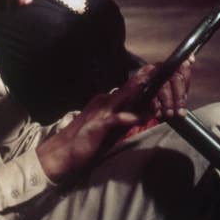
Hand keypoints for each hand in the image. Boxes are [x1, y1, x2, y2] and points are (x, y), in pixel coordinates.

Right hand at [36, 60, 192, 181]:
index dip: (142, 83)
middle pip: (126, 89)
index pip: (127, 91)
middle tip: (156, 67)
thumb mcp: (107, 127)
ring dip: (134, 89)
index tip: (156, 74)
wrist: (63, 152)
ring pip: (120, 98)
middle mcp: (103, 103)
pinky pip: (113, 120)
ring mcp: (100, 113)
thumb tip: (140, 113)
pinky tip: (135, 117)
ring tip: (147, 80)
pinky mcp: (97, 126)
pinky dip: (125, 117)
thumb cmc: (85, 141)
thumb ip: (122, 118)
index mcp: (105, 103)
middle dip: (142, 78)